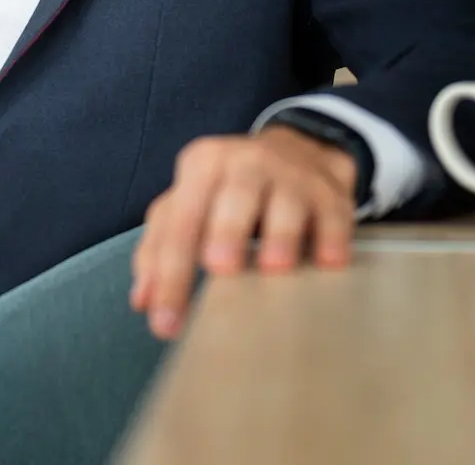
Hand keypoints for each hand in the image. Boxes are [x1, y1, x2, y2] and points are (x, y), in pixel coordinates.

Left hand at [130, 126, 357, 340]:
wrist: (300, 151)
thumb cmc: (228, 190)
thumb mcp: (189, 203)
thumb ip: (159, 247)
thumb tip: (142, 300)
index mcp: (202, 166)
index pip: (180, 222)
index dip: (170, 274)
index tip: (165, 324)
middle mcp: (245, 162)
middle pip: (232, 200)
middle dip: (225, 231)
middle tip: (220, 268)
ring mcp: (291, 174)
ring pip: (285, 202)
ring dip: (280, 235)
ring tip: (275, 268)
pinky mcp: (330, 192)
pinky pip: (332, 215)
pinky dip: (331, 239)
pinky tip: (328, 263)